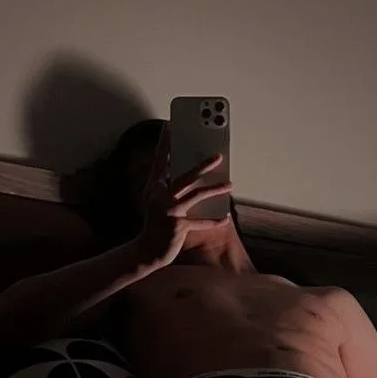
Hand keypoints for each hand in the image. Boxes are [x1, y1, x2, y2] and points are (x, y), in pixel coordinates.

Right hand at [136, 125, 231, 266]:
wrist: (146, 251)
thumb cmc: (156, 223)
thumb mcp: (157, 202)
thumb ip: (170, 187)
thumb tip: (192, 172)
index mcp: (153, 187)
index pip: (160, 161)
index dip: (164, 143)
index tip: (169, 126)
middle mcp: (159, 196)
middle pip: (185, 176)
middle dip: (203, 165)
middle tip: (219, 155)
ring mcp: (169, 211)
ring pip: (196, 195)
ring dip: (215, 189)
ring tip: (230, 184)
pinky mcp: (178, 226)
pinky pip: (200, 222)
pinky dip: (213, 220)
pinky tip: (225, 217)